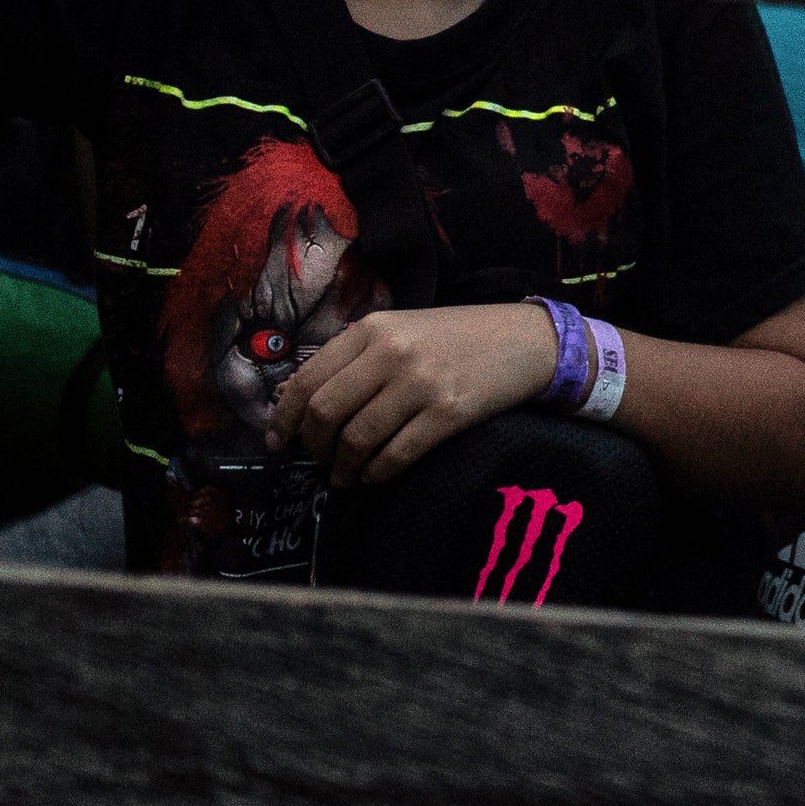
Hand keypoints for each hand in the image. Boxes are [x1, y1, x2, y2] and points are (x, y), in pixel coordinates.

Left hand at [271, 302, 564, 485]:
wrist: (525, 341)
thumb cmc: (457, 337)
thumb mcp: (401, 331)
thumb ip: (356, 358)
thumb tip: (302, 405)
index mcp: (372, 329)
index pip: (307, 380)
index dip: (285, 419)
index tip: (279, 442)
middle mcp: (391, 354)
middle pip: (326, 413)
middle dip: (313, 447)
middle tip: (318, 460)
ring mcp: (421, 384)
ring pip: (357, 439)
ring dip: (342, 468)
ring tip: (344, 476)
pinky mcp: (448, 414)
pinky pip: (395, 455)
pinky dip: (376, 473)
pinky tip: (373, 476)